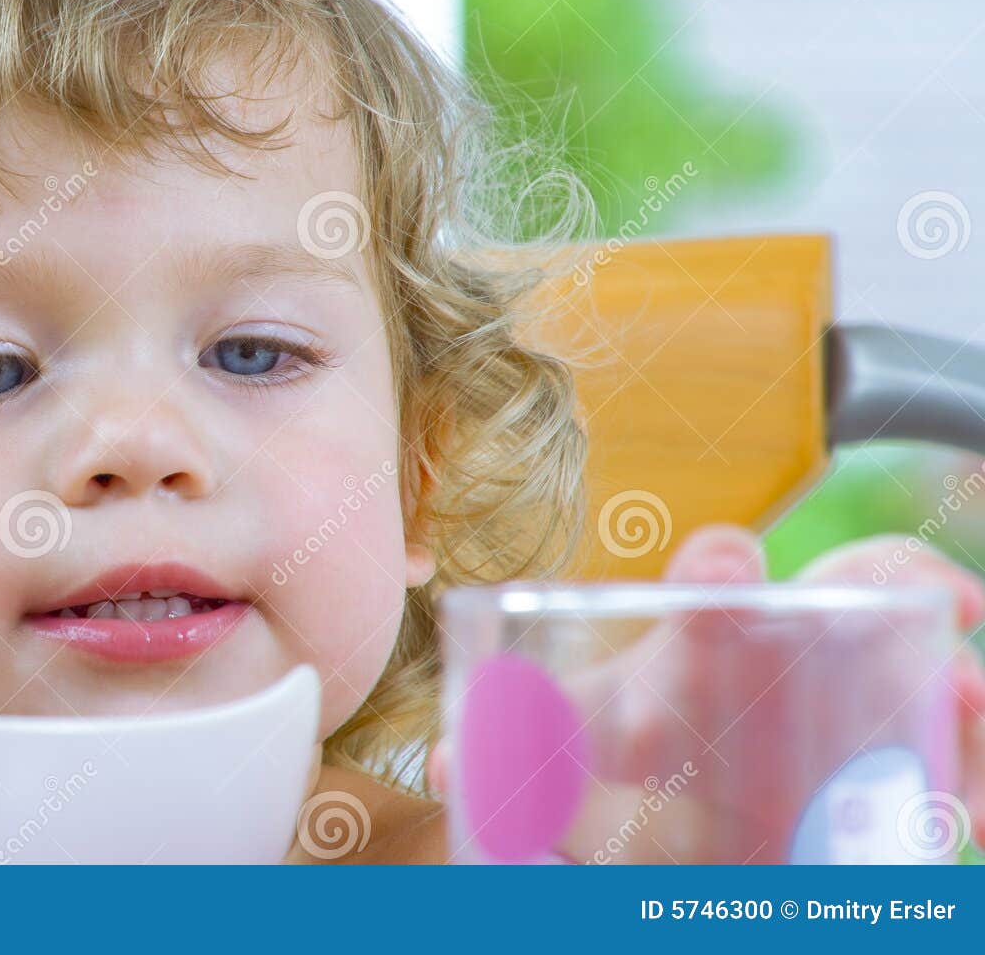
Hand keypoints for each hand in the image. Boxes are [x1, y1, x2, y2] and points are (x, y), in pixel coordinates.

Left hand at [430, 524, 984, 862]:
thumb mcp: (592, 741)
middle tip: (920, 595)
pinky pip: (957, 762)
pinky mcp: (909, 774)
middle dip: (877, 585)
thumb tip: (451, 766)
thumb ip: (530, 753)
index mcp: (704, 643)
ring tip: (966, 691)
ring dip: (949, 682)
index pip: (720, 582)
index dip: (722, 569)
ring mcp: (864, 708)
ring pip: (922, 677)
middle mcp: (798, 657)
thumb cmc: (653, 742)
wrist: (716, 818)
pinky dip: (968, 772)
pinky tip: (960, 808)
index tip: (723, 566)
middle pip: (847, 602)